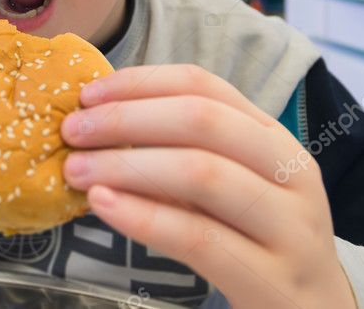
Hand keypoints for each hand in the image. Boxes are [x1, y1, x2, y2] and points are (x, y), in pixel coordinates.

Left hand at [60, 65, 355, 308]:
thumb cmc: (256, 241)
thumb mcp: (230, 187)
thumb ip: (181, 153)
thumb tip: (99, 123)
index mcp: (274, 138)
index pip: (204, 87)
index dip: (140, 83)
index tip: (87, 95)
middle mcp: (290, 172)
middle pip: (202, 121)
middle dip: (126, 120)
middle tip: (73, 133)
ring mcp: (289, 227)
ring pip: (202, 174)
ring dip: (128, 166)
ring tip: (77, 172)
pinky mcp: (273, 280)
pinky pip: (200, 238)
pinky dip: (144, 217)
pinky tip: (104, 207)